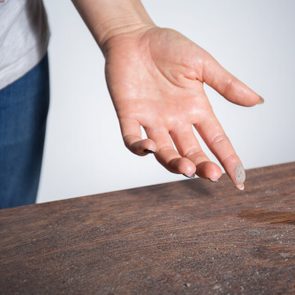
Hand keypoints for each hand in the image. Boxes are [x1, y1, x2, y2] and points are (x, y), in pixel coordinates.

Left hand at [103, 26, 262, 189]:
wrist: (134, 37)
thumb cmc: (168, 46)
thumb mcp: (201, 64)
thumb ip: (226, 84)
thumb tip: (257, 101)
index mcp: (195, 109)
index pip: (216, 139)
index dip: (228, 159)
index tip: (239, 178)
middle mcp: (175, 120)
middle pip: (192, 151)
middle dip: (202, 165)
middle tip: (212, 174)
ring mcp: (152, 121)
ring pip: (165, 151)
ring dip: (175, 162)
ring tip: (187, 168)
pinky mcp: (130, 116)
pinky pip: (132, 139)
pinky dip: (139, 148)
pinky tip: (150, 147)